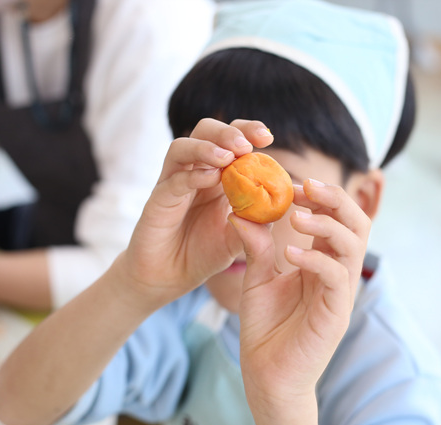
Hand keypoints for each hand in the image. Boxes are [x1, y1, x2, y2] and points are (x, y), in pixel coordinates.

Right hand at [115, 118, 273, 308]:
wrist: (171, 278)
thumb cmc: (204, 253)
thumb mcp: (239, 238)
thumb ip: (258, 221)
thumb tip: (282, 201)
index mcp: (217, 174)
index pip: (231, 139)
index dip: (248, 131)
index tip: (267, 138)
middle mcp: (193, 171)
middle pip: (205, 131)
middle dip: (227, 132)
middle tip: (246, 145)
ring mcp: (173, 183)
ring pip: (182, 147)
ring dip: (207, 147)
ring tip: (228, 157)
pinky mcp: (158, 200)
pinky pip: (174, 180)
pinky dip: (193, 175)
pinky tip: (211, 178)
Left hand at [231, 181, 371, 414]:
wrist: (267, 379)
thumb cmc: (265, 331)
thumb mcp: (257, 280)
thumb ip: (256, 247)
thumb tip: (242, 212)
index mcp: (321, 263)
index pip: (334, 218)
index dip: (318, 196)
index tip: (291, 183)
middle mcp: (336, 274)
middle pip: (355, 223)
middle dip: (334, 198)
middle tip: (304, 185)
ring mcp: (339, 294)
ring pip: (353, 245)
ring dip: (327, 223)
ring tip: (296, 215)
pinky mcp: (336, 314)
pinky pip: (336, 277)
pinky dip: (316, 259)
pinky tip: (290, 254)